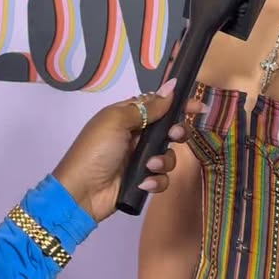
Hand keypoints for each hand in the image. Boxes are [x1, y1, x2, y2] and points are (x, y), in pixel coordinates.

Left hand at [52, 79, 205, 221]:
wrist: (80, 193)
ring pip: (169, 155)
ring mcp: (140, 159)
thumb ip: (148, 106)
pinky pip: (162, 177)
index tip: (199, 107)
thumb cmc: (96, 150)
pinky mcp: (142, 180)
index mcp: (128, 115)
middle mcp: (136, 135)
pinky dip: (156, 180)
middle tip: (174, 136)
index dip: (179, 104)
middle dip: (176, 133)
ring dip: (164, 160)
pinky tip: (144, 182)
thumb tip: (172, 86)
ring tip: (150, 166)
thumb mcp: (118, 120)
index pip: (159, 104)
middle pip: (169, 129)